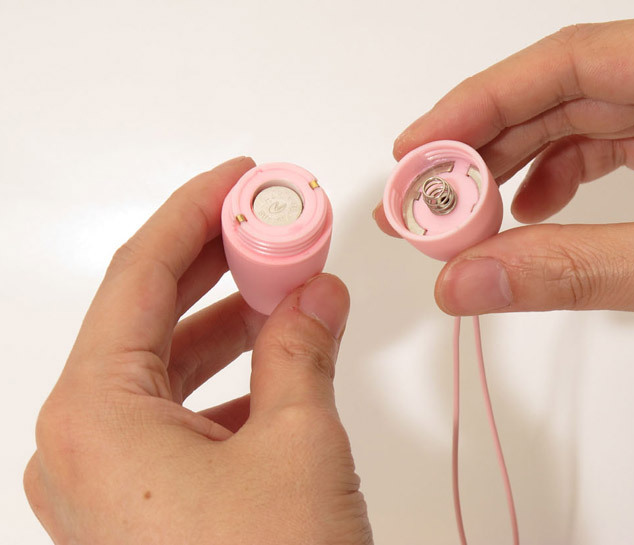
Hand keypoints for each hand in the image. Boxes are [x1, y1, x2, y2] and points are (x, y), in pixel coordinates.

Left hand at [24, 157, 372, 544]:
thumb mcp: (298, 439)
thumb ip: (302, 347)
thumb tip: (315, 294)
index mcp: (92, 414)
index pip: (139, 275)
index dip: (195, 214)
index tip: (239, 178)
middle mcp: (80, 448)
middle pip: (148, 320)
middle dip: (217, 267)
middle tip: (272, 226)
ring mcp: (105, 487)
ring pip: (166, 373)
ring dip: (229, 327)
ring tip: (289, 289)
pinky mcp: (140, 515)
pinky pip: (177, 421)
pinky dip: (229, 384)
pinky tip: (280, 367)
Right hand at [374, 7, 633, 363]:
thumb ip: (577, 272)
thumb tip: (466, 282)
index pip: (574, 61)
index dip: (482, 104)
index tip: (420, 150)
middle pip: (569, 92)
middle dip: (490, 146)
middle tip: (427, 200)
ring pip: (587, 124)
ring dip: (520, 168)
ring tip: (468, 217)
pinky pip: (616, 155)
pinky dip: (564, 186)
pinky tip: (532, 216)